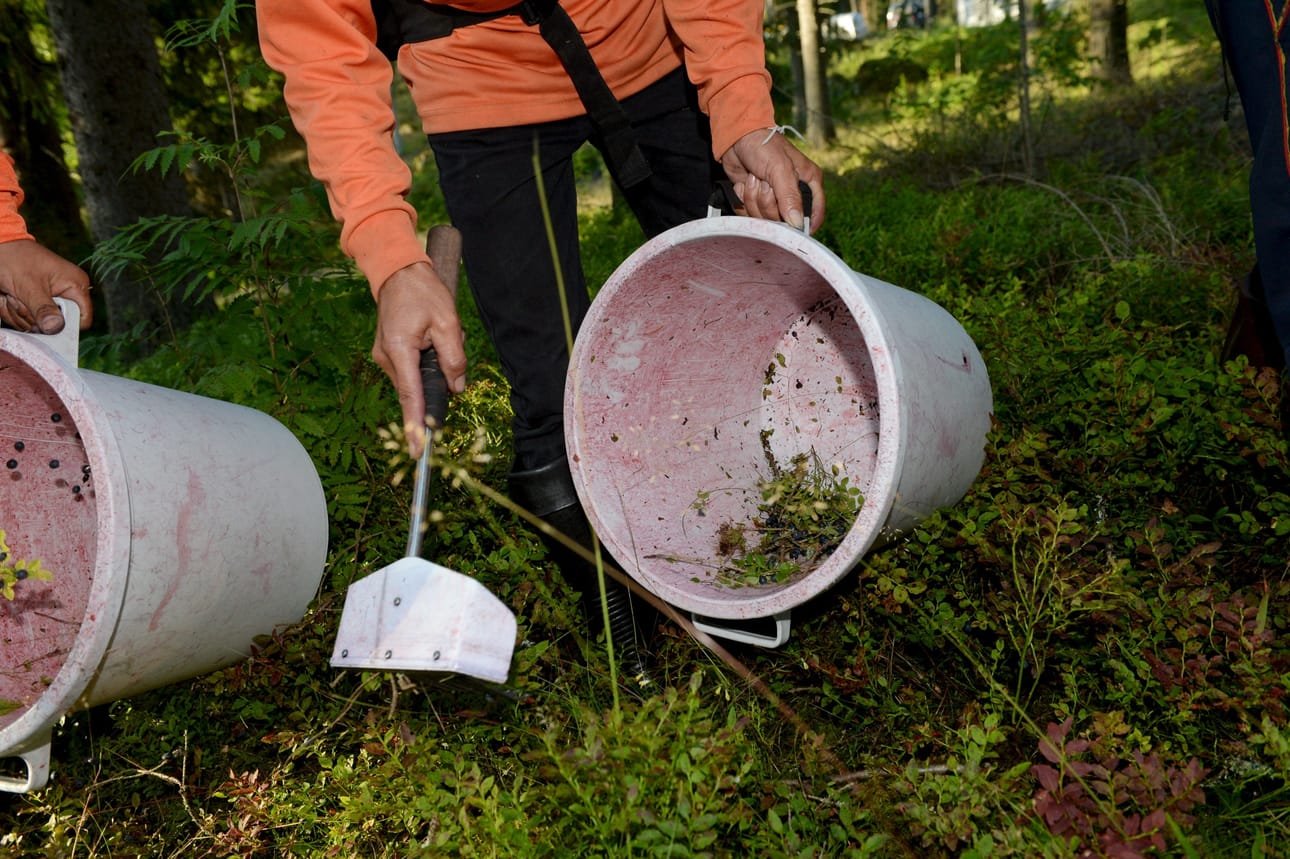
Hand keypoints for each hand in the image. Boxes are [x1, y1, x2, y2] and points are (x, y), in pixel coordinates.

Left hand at [0, 239, 92, 331]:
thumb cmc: (15, 258)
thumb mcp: (29, 284)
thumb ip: (43, 308)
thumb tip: (55, 328)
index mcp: (75, 286)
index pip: (82, 319)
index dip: (65, 326)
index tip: (44, 322)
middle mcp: (65, 295)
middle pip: (56, 325)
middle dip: (32, 316)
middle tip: (19, 298)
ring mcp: (48, 302)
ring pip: (37, 326)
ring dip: (18, 314)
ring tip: (12, 295)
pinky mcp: (33, 306)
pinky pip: (24, 322)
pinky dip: (12, 313)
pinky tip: (9, 298)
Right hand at [371, 261, 466, 457]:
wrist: (397, 272)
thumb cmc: (423, 293)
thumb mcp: (448, 321)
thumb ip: (454, 358)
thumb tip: (457, 389)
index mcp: (399, 349)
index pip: (411, 396)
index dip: (417, 425)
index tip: (418, 451)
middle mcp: (386, 358)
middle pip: (418, 389)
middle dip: (439, 378)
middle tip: (447, 342)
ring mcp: (384, 357)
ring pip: (418, 379)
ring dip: (435, 365)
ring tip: (439, 333)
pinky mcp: (388, 355)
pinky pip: (413, 370)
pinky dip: (427, 360)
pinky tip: (432, 336)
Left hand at [720, 129, 825, 232]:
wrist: (735, 138)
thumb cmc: (763, 145)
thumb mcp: (780, 168)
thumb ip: (790, 196)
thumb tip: (797, 223)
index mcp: (808, 183)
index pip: (815, 213)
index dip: (805, 224)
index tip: (791, 227)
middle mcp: (793, 193)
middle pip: (783, 220)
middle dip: (768, 202)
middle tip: (764, 183)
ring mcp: (773, 199)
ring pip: (764, 219)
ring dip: (753, 198)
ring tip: (753, 178)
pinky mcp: (755, 201)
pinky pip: (749, 215)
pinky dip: (743, 200)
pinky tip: (744, 184)